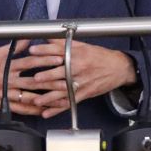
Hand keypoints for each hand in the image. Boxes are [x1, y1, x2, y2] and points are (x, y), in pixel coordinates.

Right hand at [0, 40, 63, 115]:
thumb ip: (12, 48)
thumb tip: (27, 39)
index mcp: (5, 65)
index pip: (29, 61)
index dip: (45, 60)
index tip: (58, 58)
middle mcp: (7, 80)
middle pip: (33, 80)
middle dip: (52, 80)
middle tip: (67, 79)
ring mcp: (5, 94)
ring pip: (29, 96)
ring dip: (46, 97)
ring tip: (61, 98)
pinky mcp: (2, 104)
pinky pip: (20, 109)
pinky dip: (33, 110)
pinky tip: (44, 110)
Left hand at [18, 39, 136, 118]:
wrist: (118, 68)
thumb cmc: (98, 56)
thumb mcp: (82, 46)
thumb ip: (63, 43)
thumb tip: (47, 37)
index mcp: (77, 54)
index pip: (58, 51)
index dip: (44, 50)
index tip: (32, 50)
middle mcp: (78, 68)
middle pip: (60, 72)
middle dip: (46, 76)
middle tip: (33, 79)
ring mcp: (81, 82)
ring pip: (63, 90)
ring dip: (48, 96)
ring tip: (36, 100)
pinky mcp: (84, 94)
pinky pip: (69, 102)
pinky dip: (57, 109)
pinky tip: (46, 113)